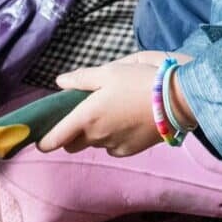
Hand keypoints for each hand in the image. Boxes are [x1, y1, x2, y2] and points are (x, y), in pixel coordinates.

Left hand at [39, 51, 188, 156]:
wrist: (179, 99)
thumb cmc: (142, 80)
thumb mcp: (110, 71)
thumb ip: (82, 79)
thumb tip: (59, 82)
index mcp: (86, 116)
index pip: (54, 139)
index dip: (44, 140)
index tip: (41, 138)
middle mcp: (96, 136)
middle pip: (72, 144)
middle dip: (72, 133)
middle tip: (85, 114)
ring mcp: (113, 146)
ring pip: (94, 144)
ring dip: (95, 134)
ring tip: (112, 113)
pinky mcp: (130, 151)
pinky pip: (112, 148)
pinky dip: (113, 139)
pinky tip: (127, 122)